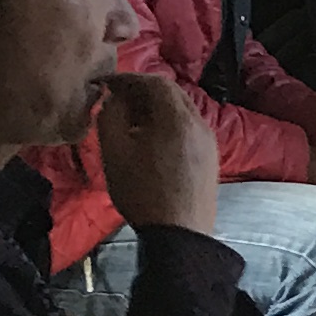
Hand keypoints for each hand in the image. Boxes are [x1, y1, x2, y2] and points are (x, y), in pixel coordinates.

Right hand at [93, 72, 219, 237]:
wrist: (180, 236)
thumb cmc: (142, 193)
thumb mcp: (114, 152)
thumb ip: (110, 116)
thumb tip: (113, 98)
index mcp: (176, 118)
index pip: (153, 82)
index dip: (126, 79)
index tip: (103, 84)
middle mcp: (199, 122)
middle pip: (171, 93)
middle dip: (141, 91)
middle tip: (116, 100)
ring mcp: (209, 141)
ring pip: (181, 110)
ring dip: (156, 108)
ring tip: (131, 121)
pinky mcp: (211, 158)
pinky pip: (189, 128)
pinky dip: (169, 124)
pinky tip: (152, 141)